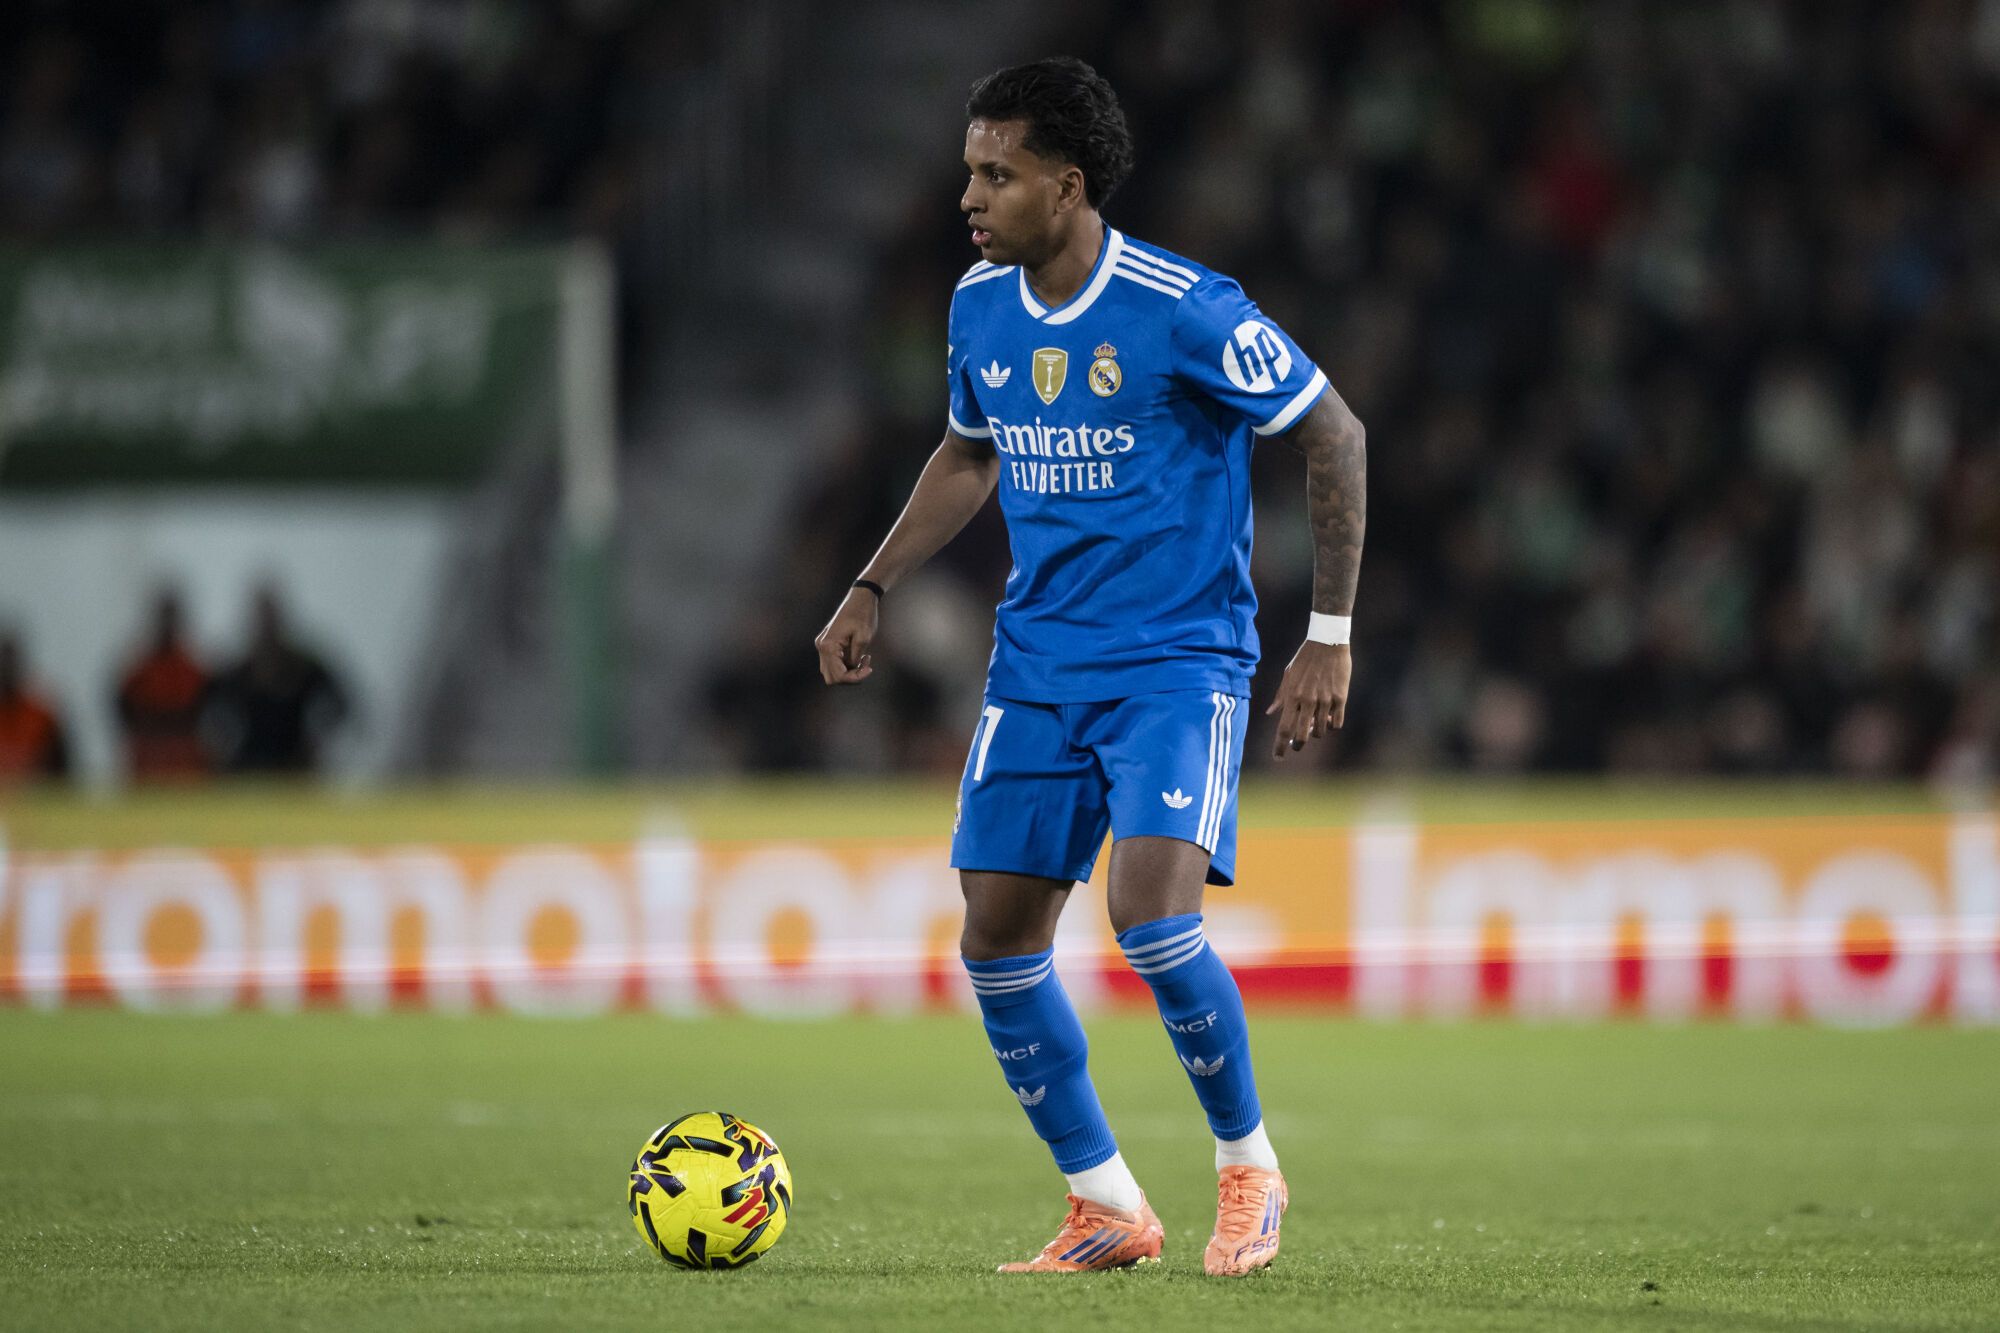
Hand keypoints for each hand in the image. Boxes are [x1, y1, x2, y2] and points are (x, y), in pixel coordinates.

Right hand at [814, 588, 878, 683]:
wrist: (860, 598)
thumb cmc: (863, 615)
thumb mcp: (864, 638)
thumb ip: (855, 658)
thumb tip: (850, 669)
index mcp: (828, 645)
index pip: (839, 676)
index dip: (855, 678)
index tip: (869, 668)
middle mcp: (821, 647)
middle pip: (833, 678)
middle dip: (851, 677)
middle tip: (866, 665)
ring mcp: (822, 645)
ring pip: (831, 673)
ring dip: (848, 672)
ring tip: (863, 659)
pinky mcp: (826, 644)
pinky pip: (833, 663)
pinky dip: (845, 665)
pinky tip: (858, 656)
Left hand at [1265, 641, 1349, 759]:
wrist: (1327, 642)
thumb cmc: (1304, 658)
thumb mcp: (1288, 675)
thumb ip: (1280, 696)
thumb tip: (1270, 713)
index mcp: (1292, 696)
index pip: (1284, 728)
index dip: (1280, 746)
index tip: (1277, 758)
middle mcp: (1307, 701)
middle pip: (1302, 735)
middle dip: (1298, 745)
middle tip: (1296, 745)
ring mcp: (1325, 700)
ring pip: (1321, 731)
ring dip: (1317, 731)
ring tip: (1315, 723)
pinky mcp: (1340, 698)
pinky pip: (1337, 722)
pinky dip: (1332, 724)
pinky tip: (1329, 717)